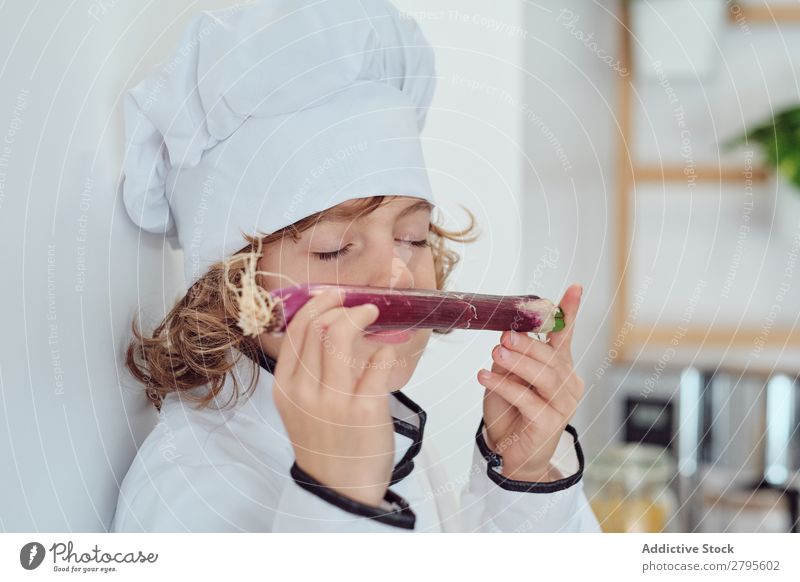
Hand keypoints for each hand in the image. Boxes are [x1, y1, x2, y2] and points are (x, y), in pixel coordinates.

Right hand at [271, 288, 396, 506]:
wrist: (341, 491)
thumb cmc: (325, 444)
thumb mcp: (300, 408)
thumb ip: (308, 371)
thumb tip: (329, 324)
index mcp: (285, 389)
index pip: (295, 331)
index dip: (317, 305)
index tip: (335, 295)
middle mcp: (305, 393)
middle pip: (318, 327)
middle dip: (342, 307)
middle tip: (362, 307)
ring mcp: (334, 402)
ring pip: (342, 336)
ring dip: (362, 316)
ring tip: (375, 316)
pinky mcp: (365, 410)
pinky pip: (377, 363)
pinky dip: (385, 349)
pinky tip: (387, 351)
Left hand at [475, 284, 584, 481]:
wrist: (512, 453)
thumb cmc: (511, 410)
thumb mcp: (508, 377)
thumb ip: (512, 358)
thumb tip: (507, 336)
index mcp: (561, 366)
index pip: (565, 336)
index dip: (569, 312)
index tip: (574, 287)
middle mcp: (568, 383)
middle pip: (552, 357)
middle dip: (529, 343)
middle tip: (505, 334)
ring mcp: (562, 405)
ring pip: (544, 377)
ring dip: (518, 362)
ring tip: (496, 352)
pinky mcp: (549, 424)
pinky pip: (527, 400)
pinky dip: (505, 386)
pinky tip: (485, 376)